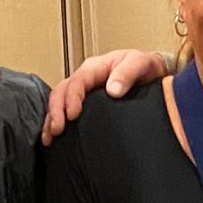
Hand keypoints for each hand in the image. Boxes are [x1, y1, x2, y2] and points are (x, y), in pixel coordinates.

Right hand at [39, 49, 172, 143]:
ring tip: (50, 137)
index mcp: (96, 68)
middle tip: (57, 129)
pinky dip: (55, 124)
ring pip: (58, 102)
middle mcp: (85, 79)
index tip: (73, 114)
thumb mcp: (141, 63)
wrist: (152, 74)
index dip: (72, 97)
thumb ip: (128, 73)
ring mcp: (83, 92)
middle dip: (56, 110)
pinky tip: (53, 139)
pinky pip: (64, 112)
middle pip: (61, 91)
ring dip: (51, 119)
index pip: (77, 81)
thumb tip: (112, 90)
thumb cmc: (145, 67)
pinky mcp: (85, 105)